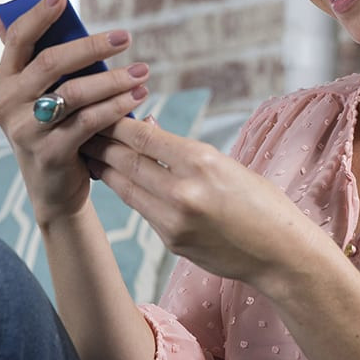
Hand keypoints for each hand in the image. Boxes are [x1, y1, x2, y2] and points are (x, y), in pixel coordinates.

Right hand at [0, 0, 149, 222]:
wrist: (53, 187)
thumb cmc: (55, 129)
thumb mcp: (47, 95)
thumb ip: (53, 61)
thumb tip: (64, 10)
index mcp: (5, 80)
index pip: (16, 39)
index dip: (37, 16)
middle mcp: (8, 103)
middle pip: (51, 63)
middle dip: (92, 47)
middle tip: (125, 37)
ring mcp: (25, 130)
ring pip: (74, 93)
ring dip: (114, 80)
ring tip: (143, 72)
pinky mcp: (49, 152)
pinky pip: (88, 122)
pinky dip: (116, 107)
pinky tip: (138, 98)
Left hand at [80, 116, 330, 288]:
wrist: (281, 253)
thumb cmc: (262, 202)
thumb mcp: (228, 165)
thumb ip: (184, 152)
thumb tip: (145, 130)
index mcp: (202, 162)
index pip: (144, 136)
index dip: (116, 121)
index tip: (98, 106)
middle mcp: (183, 190)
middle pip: (126, 160)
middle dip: (100, 141)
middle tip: (78, 124)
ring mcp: (174, 220)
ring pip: (125, 186)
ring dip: (103, 166)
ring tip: (86, 149)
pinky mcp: (171, 241)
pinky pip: (141, 208)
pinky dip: (126, 189)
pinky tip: (114, 177)